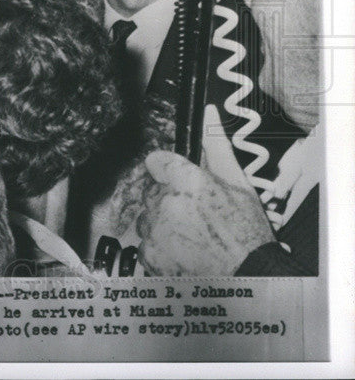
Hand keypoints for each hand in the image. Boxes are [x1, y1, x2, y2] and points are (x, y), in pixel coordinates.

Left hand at [136, 150, 274, 275]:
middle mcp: (167, 202)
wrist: (249, 280)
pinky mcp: (150, 253)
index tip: (175, 181)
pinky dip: (160, 248)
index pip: (156, 161)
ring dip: (162, 225)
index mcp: (188, 180)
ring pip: (148, 218)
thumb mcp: (239, 186)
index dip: (166, 171)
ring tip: (192, 238)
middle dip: (169, 201)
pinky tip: (185, 253)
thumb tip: (208, 115)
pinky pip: (146, 243)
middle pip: (153, 192)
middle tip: (196, 218)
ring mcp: (156, 229)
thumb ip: (217, 149)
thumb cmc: (248, 235)